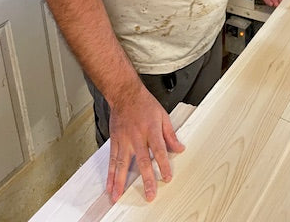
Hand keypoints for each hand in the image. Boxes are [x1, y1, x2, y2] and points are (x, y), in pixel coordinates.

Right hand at [107, 81, 184, 202]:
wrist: (125, 93)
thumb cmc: (144, 104)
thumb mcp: (162, 115)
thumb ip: (170, 134)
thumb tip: (179, 148)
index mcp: (151, 129)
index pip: (159, 150)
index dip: (164, 164)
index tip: (167, 177)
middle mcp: (137, 136)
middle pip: (142, 160)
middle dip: (146, 179)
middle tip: (149, 194)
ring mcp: (124, 139)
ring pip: (122, 163)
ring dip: (120, 181)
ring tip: (118, 196)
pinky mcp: (115, 141)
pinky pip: (112, 160)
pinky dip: (110, 174)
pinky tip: (109, 185)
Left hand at [250, 0, 289, 7]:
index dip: (287, 0)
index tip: (289, 3)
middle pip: (280, 0)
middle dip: (282, 3)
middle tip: (283, 6)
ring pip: (274, 1)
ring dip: (276, 4)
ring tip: (278, 4)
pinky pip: (267, 1)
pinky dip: (269, 3)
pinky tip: (272, 3)